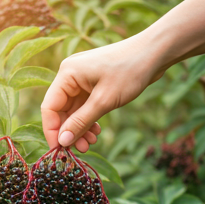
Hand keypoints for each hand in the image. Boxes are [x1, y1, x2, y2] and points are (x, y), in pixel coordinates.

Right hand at [41, 33, 164, 151]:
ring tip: (92, 142)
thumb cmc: (129, 71)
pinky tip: (97, 131)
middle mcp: (70, 76)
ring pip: (73, 112)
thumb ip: (80, 122)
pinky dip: (88, 121)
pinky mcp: (93, 85)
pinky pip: (84, 107)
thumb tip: (62, 142)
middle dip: (70, 132)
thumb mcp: (103, 101)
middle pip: (61, 111)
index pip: (49, 108)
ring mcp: (81, 81)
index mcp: (67, 74)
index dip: (52, 131)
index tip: (60, 150)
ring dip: (80, 129)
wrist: (155, 53)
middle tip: (82, 149)